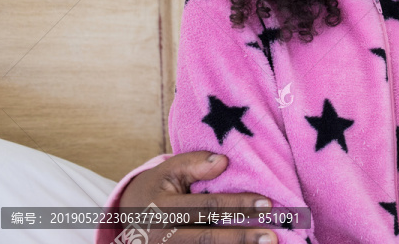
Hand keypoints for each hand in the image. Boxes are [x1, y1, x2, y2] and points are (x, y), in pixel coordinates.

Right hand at [119, 151, 277, 242]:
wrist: (126, 216)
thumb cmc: (157, 187)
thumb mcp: (170, 169)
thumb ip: (195, 163)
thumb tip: (224, 162)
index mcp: (162, 209)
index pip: (208, 207)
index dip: (238, 205)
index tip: (267, 204)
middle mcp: (162, 236)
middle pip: (208, 238)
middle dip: (242, 238)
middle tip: (271, 237)